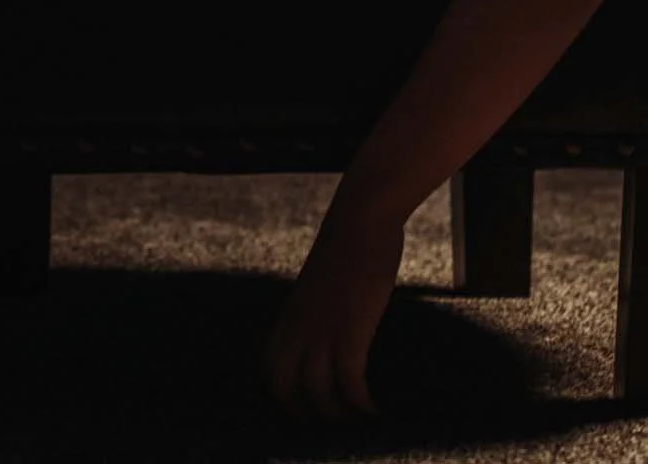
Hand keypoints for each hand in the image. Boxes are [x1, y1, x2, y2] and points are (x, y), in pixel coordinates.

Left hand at [264, 212, 404, 422]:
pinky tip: (376, 411)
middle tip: (329, 428)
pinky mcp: (350, 331)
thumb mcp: (319, 285)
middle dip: (305, 414)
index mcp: (287, 316)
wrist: (360, 219)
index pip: (271, 370)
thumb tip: (329, 330)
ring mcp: (321, 330)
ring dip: (338, 416)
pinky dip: (361, 404)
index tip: (302, 411)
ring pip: (319, 394)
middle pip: (287, 389)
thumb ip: (317, 311)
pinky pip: (350, 383)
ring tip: (358, 424)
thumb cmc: (346, 247)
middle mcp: (297, 328)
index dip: (283, 397)